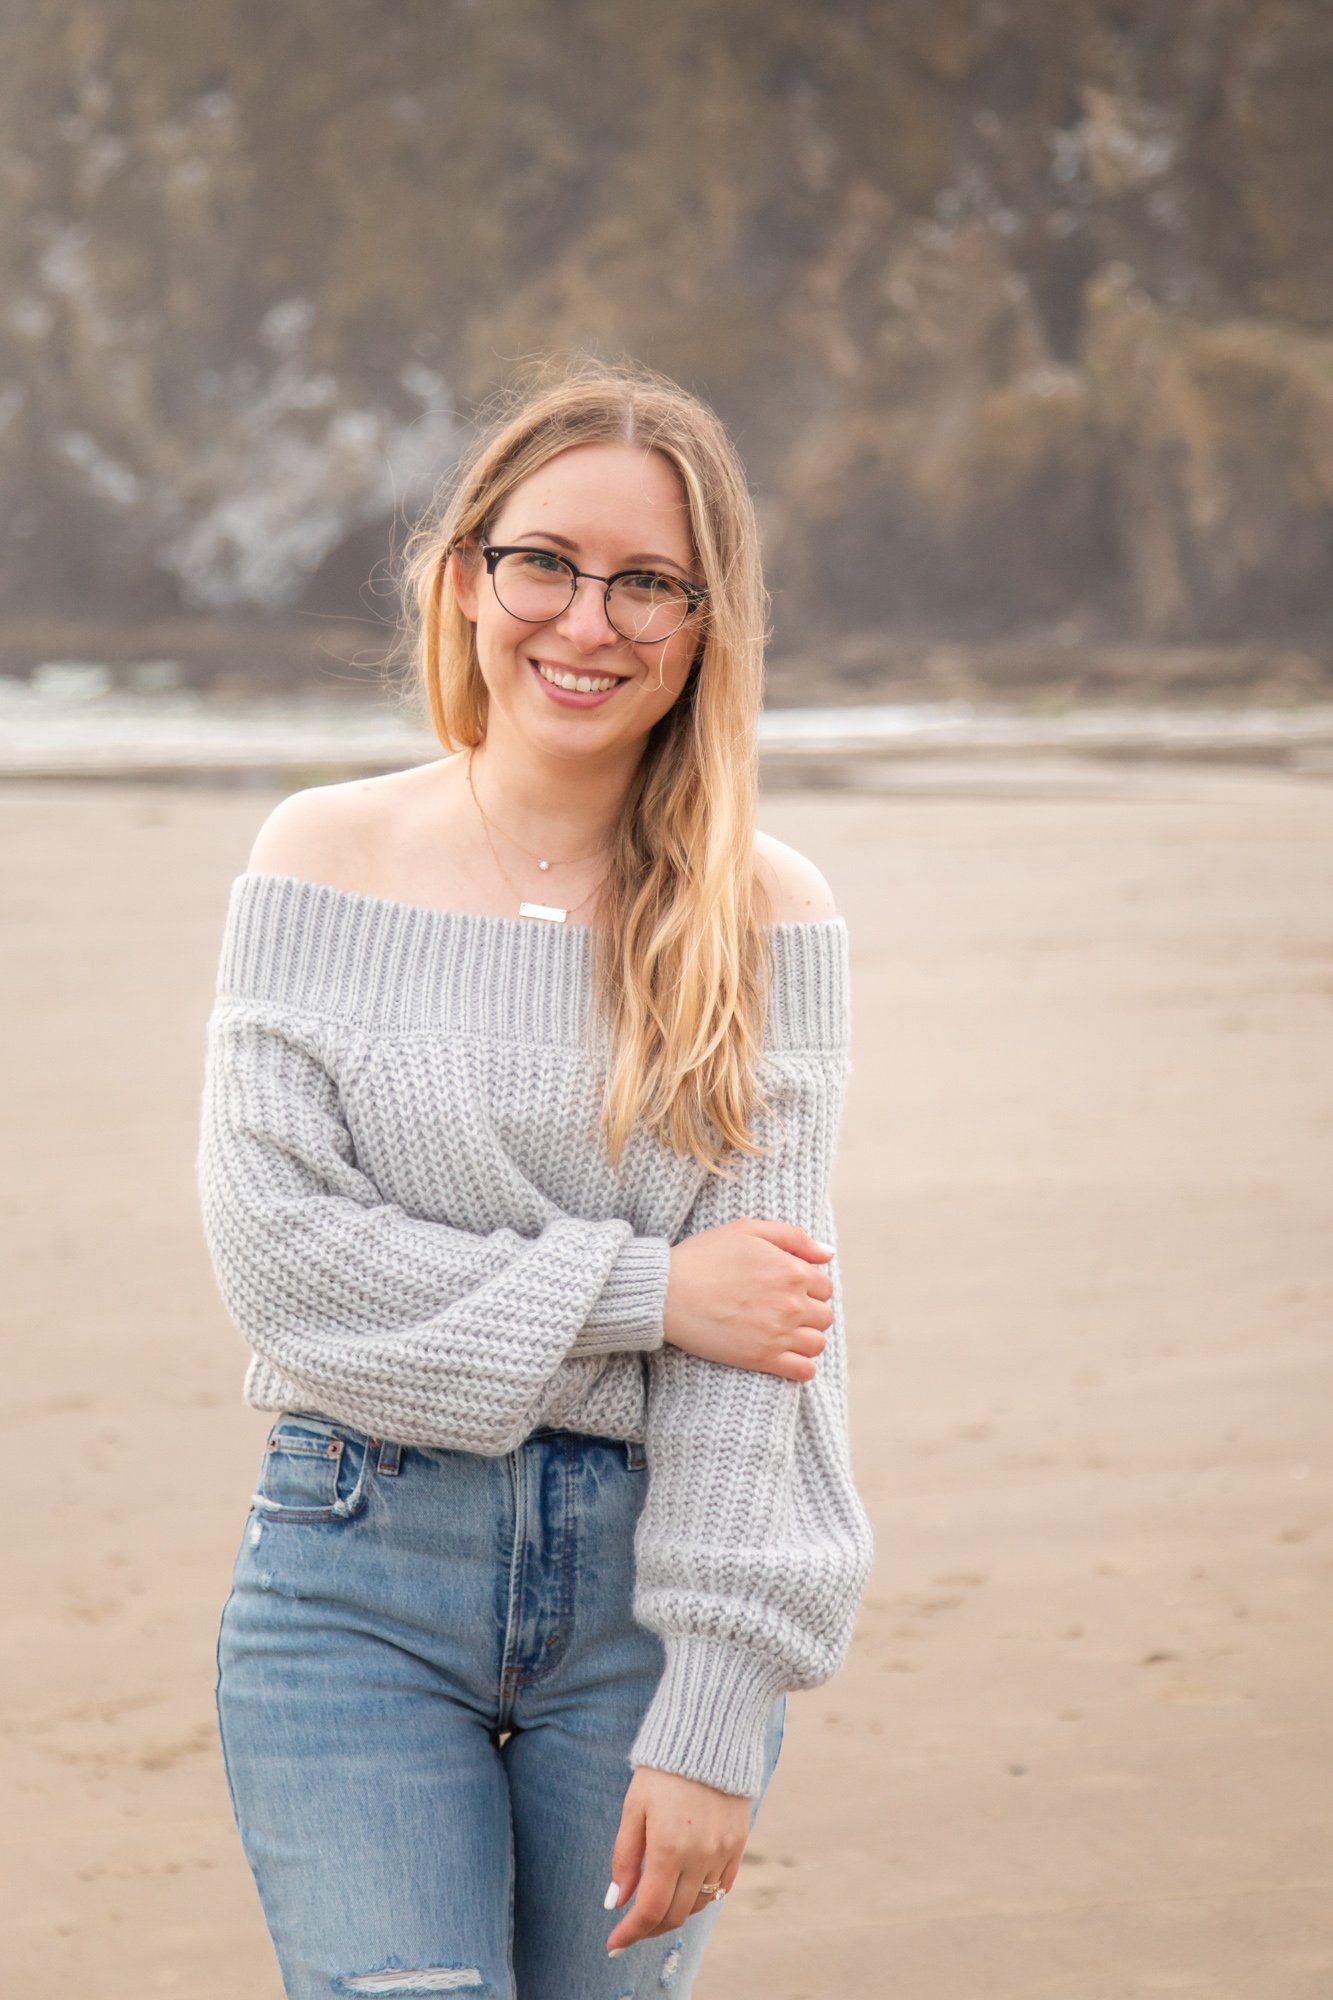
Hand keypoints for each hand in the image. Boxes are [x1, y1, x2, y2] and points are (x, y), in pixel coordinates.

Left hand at [604, 1765, 750, 1953]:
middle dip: (650, 1927)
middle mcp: (700, 1855)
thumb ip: (625, 1858)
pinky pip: (722, 1887)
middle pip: (675, 1914)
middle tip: (632, 1926)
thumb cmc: (663, 1769)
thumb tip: (616, 1902)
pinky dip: (702, 1897)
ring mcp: (723, 1851)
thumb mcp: (634, 1808)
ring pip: (699, 1905)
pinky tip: (685, 1889)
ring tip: (656, 1905)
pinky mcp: (739, 1843)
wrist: (709, 1735)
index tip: (614, 1943)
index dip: (630, 1932)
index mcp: (669, 1847)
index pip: (650, 1909)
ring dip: (675, 1912)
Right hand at [662, 1218, 833, 1379]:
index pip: (824, 1286)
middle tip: (781, 1310)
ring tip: (782, 1333)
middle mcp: (792, 1304)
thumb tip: (828, 1254)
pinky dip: (801, 1366)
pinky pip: (804, 1371)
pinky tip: (784, 1357)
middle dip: (808, 1312)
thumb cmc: (704, 1256)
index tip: (787, 1289)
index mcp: (792, 1271)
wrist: (667, 1292)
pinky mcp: (762, 1359)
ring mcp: (779, 1334)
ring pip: (817, 1344)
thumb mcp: (748, 1229)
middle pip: (824, 1316)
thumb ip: (794, 1237)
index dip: (808, 1287)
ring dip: (805, 1339)